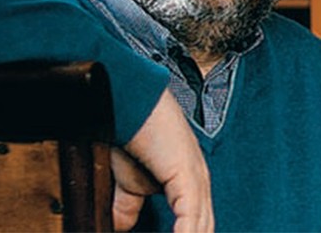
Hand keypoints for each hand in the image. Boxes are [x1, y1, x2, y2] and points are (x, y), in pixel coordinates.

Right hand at [112, 89, 213, 231]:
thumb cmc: (130, 133)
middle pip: (203, 231)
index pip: (196, 229)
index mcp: (190, 184)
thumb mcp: (127, 181)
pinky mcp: (188, 177)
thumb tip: (117, 230)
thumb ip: (128, 207)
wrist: (127, 101)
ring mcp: (197, 180)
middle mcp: (200, 184)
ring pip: (200, 230)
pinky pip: (191, 220)